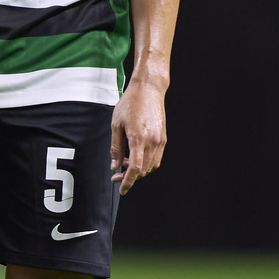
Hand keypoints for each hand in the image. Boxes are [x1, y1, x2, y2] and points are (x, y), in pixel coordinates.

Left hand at [110, 78, 166, 195]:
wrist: (149, 89)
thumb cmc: (130, 103)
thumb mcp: (116, 123)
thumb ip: (115, 147)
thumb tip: (114, 166)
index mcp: (138, 138)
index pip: (135, 169)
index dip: (128, 182)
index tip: (121, 189)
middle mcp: (152, 142)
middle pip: (143, 171)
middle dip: (130, 177)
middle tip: (116, 174)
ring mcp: (160, 141)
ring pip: (151, 167)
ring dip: (138, 170)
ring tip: (124, 163)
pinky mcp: (163, 138)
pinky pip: (156, 158)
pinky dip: (146, 163)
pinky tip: (136, 157)